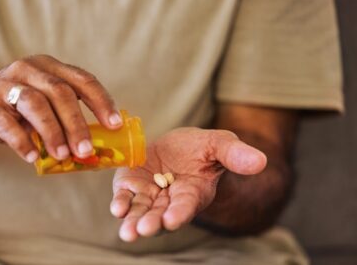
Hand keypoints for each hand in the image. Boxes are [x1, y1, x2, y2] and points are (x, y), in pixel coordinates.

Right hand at [0, 55, 121, 161]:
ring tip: (62, 155)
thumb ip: (63, 120)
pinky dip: (21, 141)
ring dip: (52, 132)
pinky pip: (6, 123)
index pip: (83, 80)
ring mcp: (5, 84)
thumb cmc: (13, 110)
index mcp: (49, 68)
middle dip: (77, 124)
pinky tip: (31, 157)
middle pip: (61, 93)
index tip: (115, 124)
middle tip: (86, 150)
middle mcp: (29, 70)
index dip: (102, 102)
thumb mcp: (41, 106)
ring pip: (35, 104)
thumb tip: (95, 150)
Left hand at [110, 127, 266, 241]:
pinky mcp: (132, 185)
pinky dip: (121, 203)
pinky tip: (117, 208)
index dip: (179, 213)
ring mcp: (149, 194)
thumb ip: (235, 155)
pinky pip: (126, 196)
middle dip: (152, 223)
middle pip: (160, 215)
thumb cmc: (203, 148)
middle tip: (143, 230)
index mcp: (193, 193)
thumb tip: (260, 161)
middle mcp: (170, 200)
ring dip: (133, 221)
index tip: (171, 219)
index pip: (186, 206)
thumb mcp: (220, 144)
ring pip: (141, 211)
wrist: (179, 146)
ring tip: (128, 232)